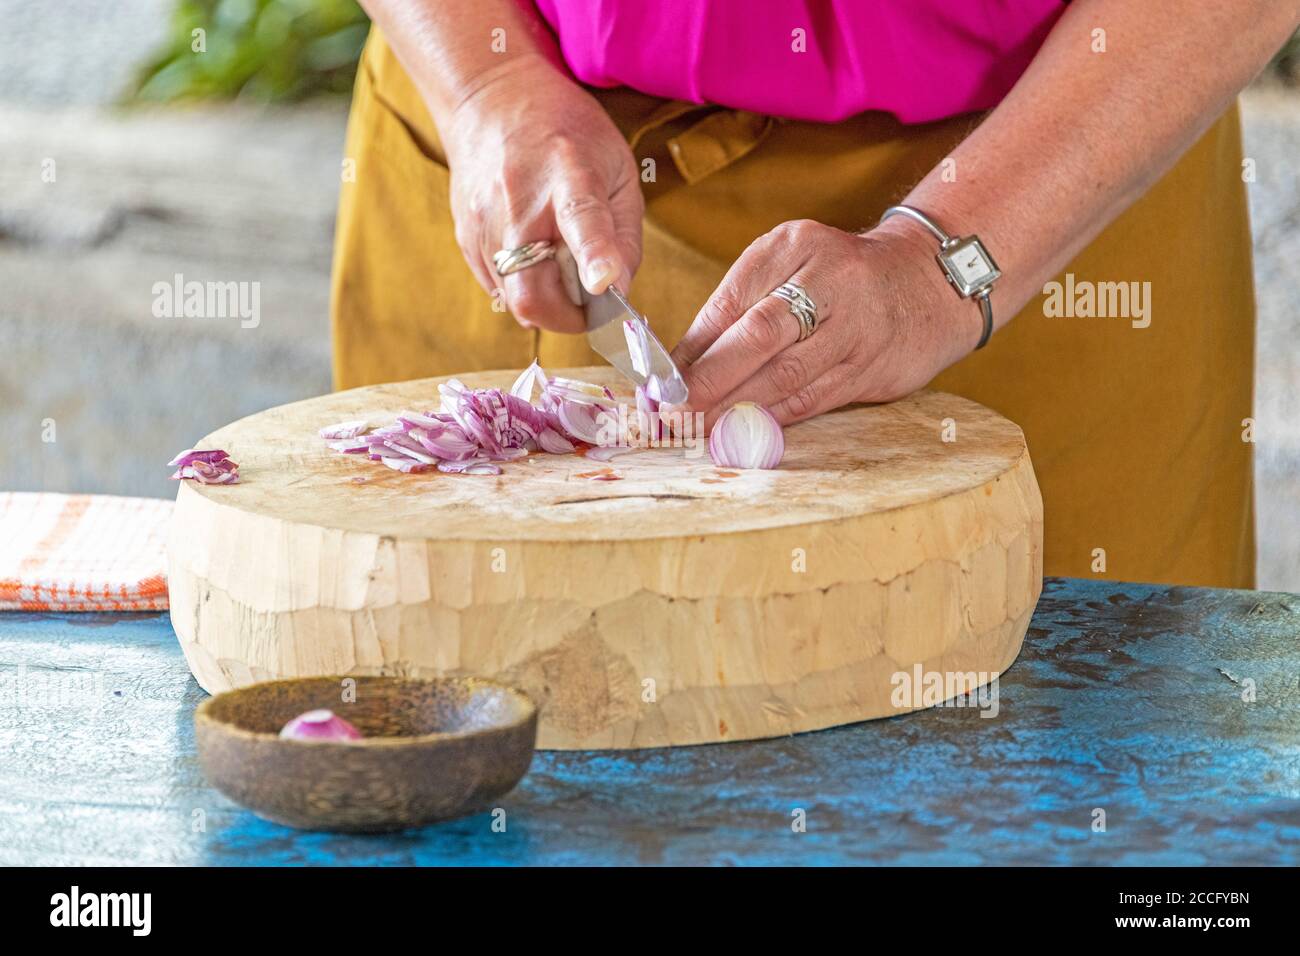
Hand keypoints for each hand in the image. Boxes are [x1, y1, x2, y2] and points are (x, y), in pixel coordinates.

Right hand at [439, 56, 642, 332]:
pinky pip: (496, 287)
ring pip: (513, 298)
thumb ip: (624, 234)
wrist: (490, 97)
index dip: (594, 255)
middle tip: (587, 305)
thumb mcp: (616, 168)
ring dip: (545, 301)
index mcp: (568, 174)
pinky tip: (533, 256)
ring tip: (560, 268)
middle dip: (565, 318)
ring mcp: (484, 221)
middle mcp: (518, 201)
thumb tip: (620, 289)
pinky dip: (521, 287)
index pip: (580, 218)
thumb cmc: (566, 133)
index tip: (605, 284)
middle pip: (531, 289)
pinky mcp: (465, 235)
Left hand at [668, 218, 973, 427]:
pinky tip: (742, 432)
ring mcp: (855, 324)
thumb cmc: (838, 278)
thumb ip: (738, 307)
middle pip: (759, 335)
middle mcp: (827, 278)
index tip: (659, 382)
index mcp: (794, 245)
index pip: (731, 301)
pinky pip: (814, 398)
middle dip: (709, 380)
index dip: (691, 347)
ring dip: (736, 408)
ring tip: (698, 429)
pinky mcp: (872, 365)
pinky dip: (774, 418)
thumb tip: (677, 365)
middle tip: (672, 412)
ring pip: (786, 375)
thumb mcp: (789, 266)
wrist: (928, 281)